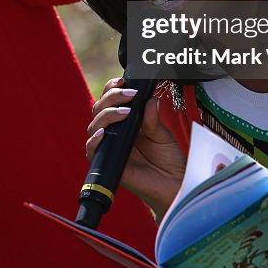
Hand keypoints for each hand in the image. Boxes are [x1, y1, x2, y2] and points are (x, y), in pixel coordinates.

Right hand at [86, 77, 185, 220]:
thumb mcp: (162, 134)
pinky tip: (102, 133)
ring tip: (125, 112)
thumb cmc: (169, 161)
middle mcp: (115, 133)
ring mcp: (111, 148)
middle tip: (129, 94)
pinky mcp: (109, 164)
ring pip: (94, 126)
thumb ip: (152, 118)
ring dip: (106, 115)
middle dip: (111, 98)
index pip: (110, 101)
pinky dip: (94, 140)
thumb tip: (149, 98)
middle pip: (99, 110)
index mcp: (126, 122)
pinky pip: (92, 151)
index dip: (112, 89)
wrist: (175, 186)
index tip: (123, 81)